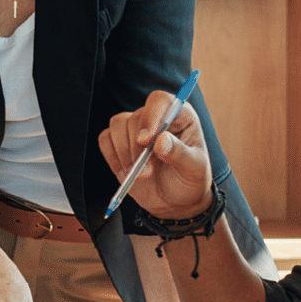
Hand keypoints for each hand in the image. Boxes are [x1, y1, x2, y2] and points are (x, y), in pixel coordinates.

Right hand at [101, 91, 211, 219]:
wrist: (175, 201)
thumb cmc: (189, 181)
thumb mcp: (194, 170)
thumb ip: (181, 154)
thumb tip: (162, 140)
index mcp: (180, 116)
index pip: (161, 101)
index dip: (151, 116)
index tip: (146, 140)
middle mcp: (157, 117)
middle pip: (136, 117)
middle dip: (137, 148)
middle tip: (146, 173)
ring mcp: (136, 128)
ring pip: (118, 125)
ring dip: (124, 153)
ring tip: (138, 175)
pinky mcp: (120, 142)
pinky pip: (106, 139)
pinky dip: (112, 157)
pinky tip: (126, 173)